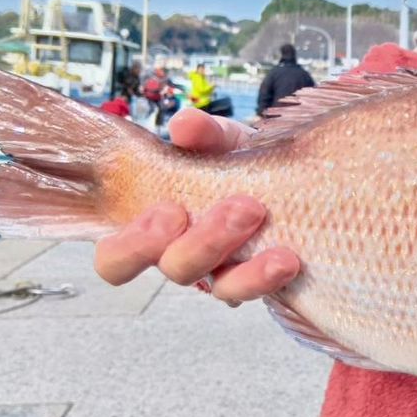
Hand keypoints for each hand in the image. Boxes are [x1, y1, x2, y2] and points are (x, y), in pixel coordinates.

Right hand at [94, 108, 301, 304]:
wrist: (299, 182)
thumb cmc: (243, 164)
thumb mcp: (224, 142)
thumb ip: (203, 134)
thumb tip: (184, 126)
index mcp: (157, 228)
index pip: (116, 257)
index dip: (130, 246)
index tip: (168, 210)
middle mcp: (185, 258)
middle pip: (172, 273)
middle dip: (191, 243)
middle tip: (223, 209)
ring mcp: (224, 275)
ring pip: (217, 286)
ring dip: (229, 248)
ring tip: (254, 212)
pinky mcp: (262, 283)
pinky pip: (258, 290)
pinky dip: (267, 274)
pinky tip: (286, 258)